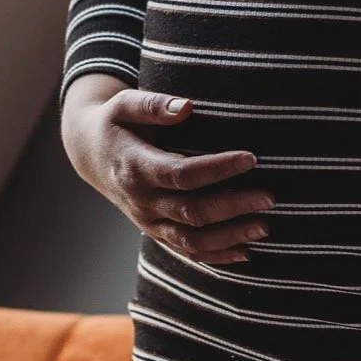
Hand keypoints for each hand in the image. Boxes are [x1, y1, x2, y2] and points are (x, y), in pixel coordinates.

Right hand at [60, 77, 271, 265]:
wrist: (90, 154)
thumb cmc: (115, 123)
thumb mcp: (123, 104)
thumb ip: (152, 104)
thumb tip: (186, 107)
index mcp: (135, 167)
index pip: (181, 174)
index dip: (217, 169)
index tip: (251, 158)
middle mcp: (141, 200)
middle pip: (191, 212)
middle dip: (233, 207)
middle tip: (269, 197)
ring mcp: (147, 221)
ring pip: (190, 240)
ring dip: (229, 237)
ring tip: (264, 228)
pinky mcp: (155, 232)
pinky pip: (185, 251)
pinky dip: (215, 256)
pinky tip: (245, 252)